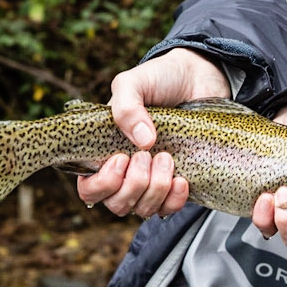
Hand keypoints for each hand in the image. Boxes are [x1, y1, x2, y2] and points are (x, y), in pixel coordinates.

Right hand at [76, 49, 232, 217]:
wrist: (198, 77)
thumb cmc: (159, 80)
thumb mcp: (133, 83)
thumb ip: (126, 106)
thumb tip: (143, 142)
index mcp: (103, 152)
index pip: (89, 189)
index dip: (102, 184)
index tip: (121, 158)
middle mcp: (124, 173)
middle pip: (116, 204)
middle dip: (133, 184)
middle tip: (147, 155)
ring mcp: (151, 181)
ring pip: (142, 209)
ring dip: (155, 189)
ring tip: (167, 157)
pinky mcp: (177, 184)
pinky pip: (169, 209)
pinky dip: (174, 199)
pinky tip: (181, 179)